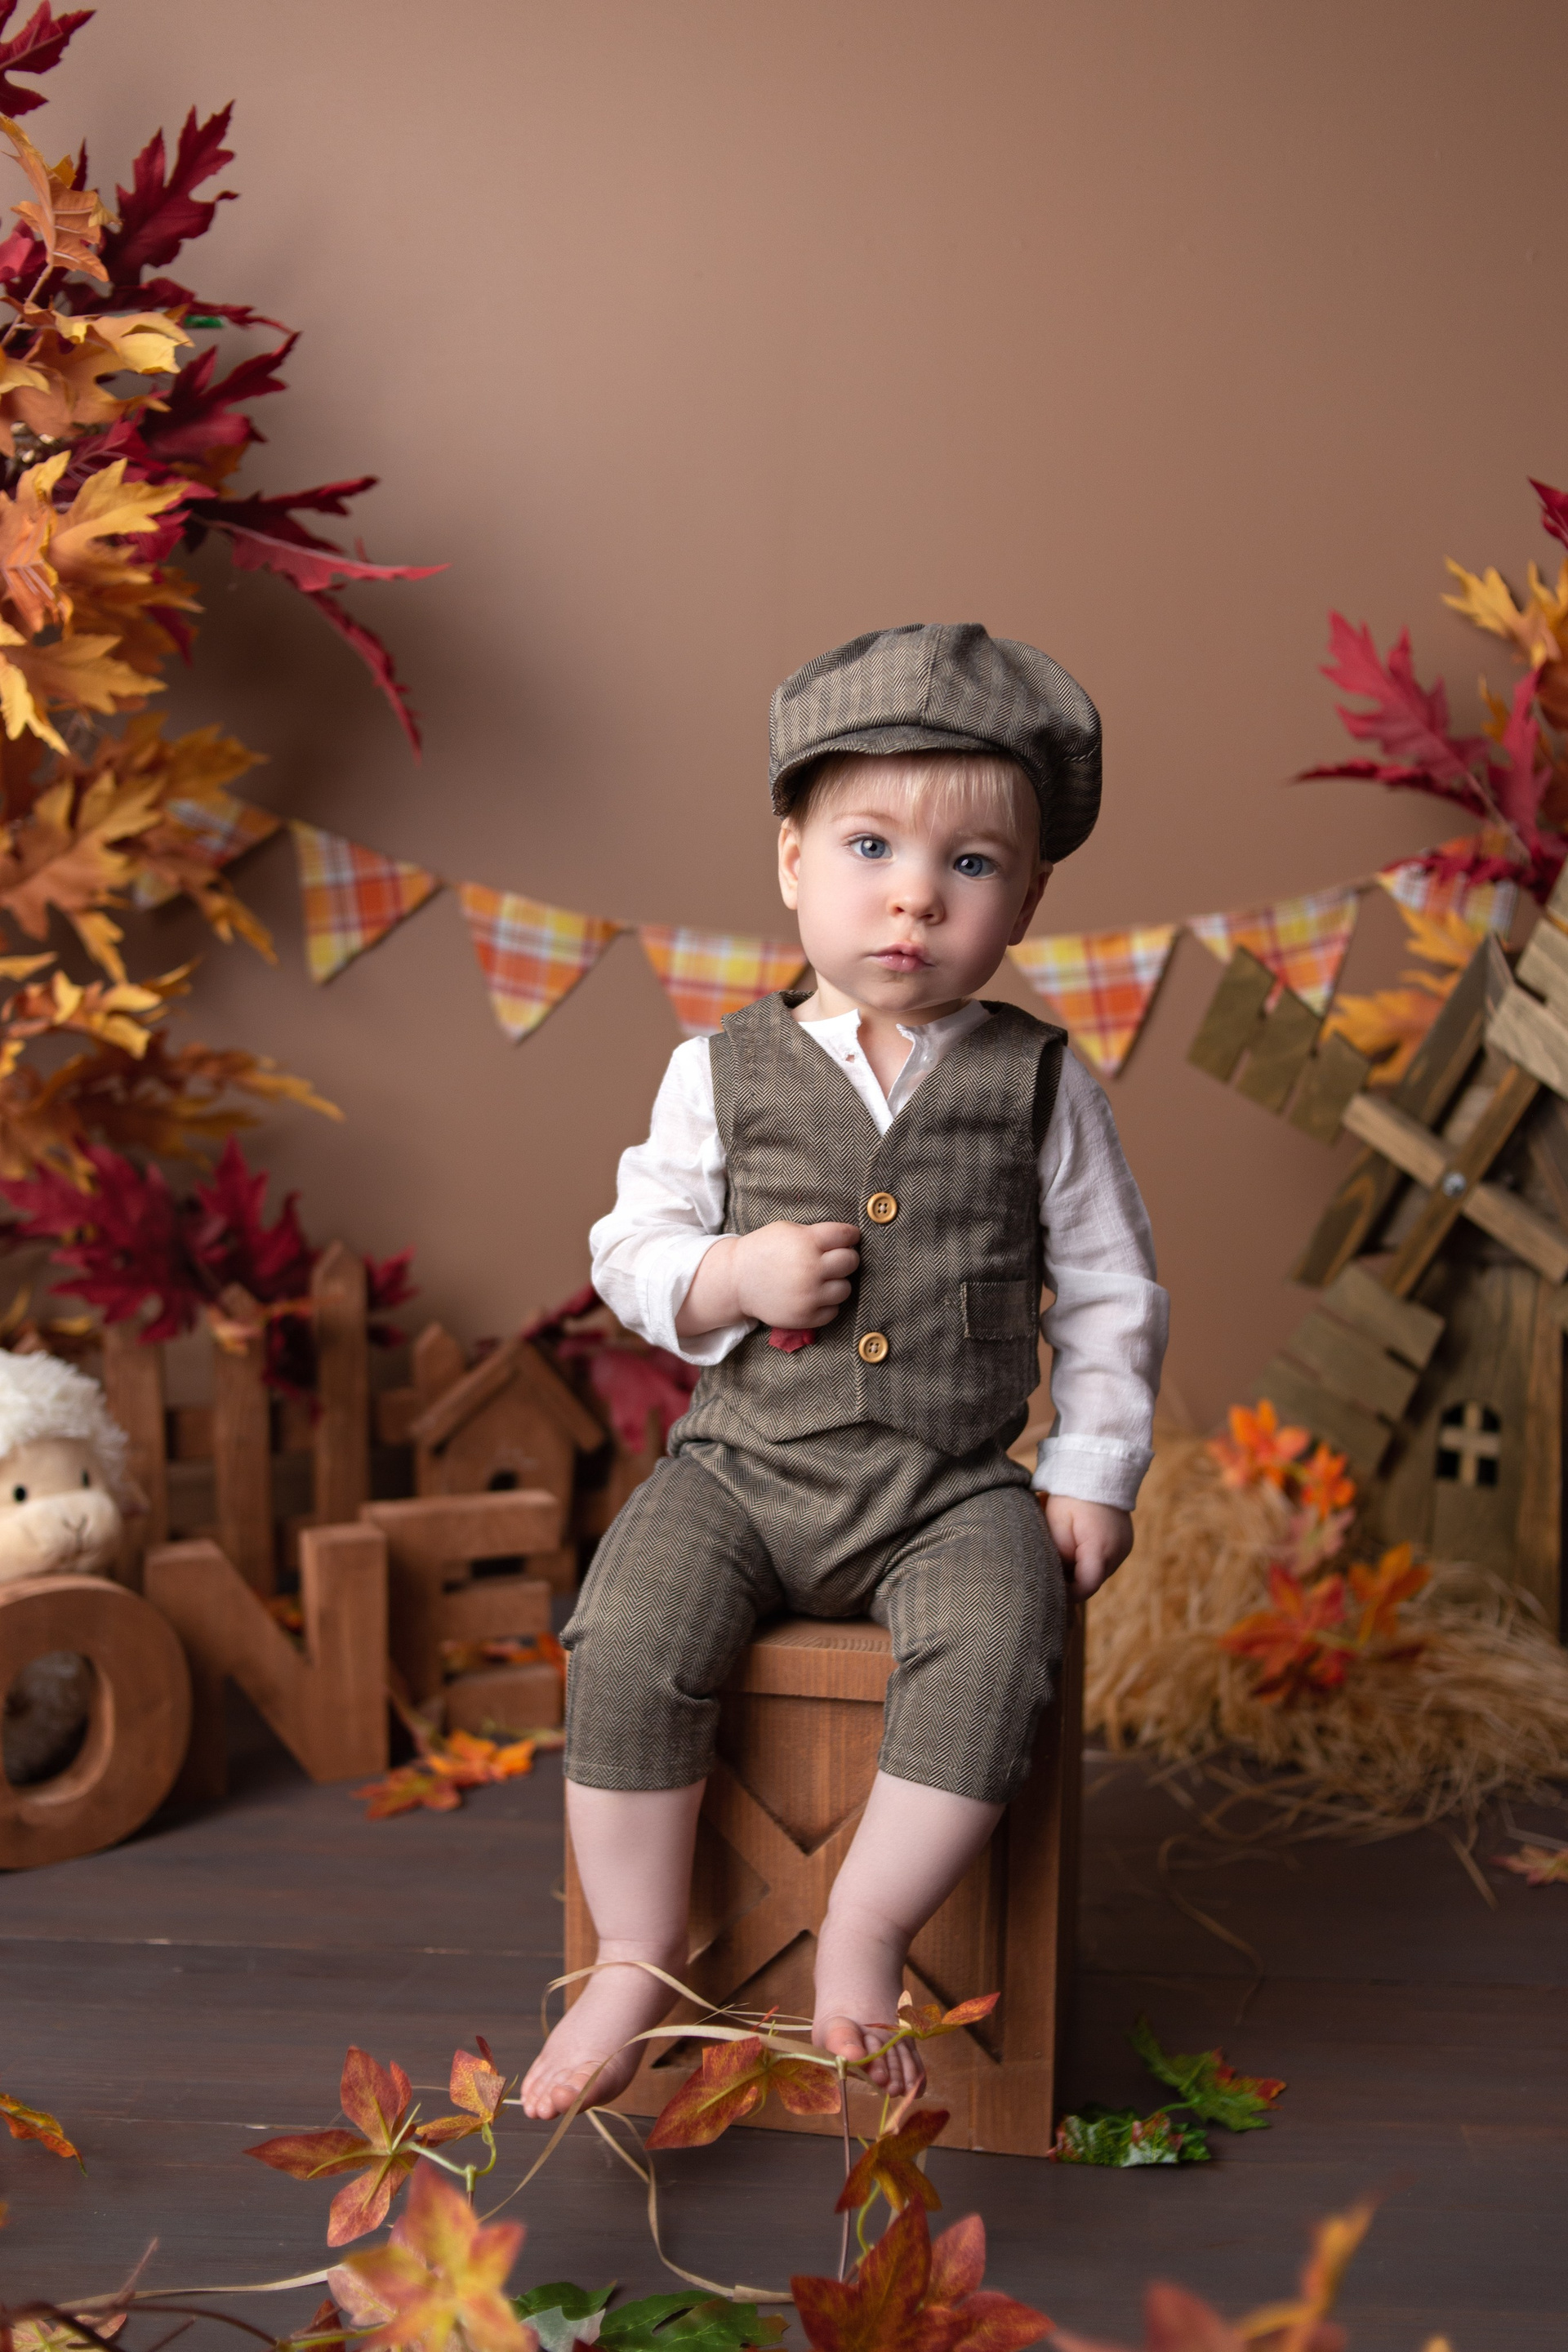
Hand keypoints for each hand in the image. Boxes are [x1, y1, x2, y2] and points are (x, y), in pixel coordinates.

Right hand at [734, 1221, 860, 1328]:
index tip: (849, 1238)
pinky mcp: (805, 1316)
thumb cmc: (763, 1251)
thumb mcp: (787, 1230)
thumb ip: (816, 1233)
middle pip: (851, 1261)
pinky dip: (827, 1304)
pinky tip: (813, 1295)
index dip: (851, 1236)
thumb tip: (847, 1240)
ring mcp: (809, 1295)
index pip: (846, 1235)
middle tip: (835, 1259)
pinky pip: (833, 1311)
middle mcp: (811, 1268)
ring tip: (821, 1279)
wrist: (736, 1281)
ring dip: (837, 1283)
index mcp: (807, 1241)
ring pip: (845, 1288)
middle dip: (846, 1258)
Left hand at [1041, 1494, 1132, 1598]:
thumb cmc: (1071, 1495)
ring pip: (1100, 1571)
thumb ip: (1058, 1557)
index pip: (1086, 1588)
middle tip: (1051, 1566)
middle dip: (1072, 1580)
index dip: (1067, 1593)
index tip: (1050, 1589)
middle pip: (1093, 1581)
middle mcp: (1118, 1552)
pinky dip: (1091, 1557)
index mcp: (1101, 1549)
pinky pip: (1106, 1559)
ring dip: (1082, 1568)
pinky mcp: (1125, 1541)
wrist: (1097, 1467)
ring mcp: (1125, 1546)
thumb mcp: (1055, 1526)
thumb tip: (1057, 1577)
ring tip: (1064, 1549)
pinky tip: (1078, 1541)